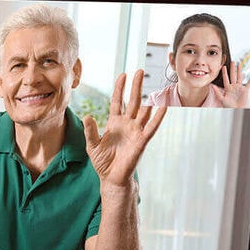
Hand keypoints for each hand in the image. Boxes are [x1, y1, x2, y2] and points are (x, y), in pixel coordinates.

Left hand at [82, 70, 165, 186]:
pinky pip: (150, 128)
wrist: (112, 178)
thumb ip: (90, 131)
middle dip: (135, 86)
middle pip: (132, 101)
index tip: (123, 74)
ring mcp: (135, 132)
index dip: (120, 88)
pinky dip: (157, 118)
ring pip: (143, 112)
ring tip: (151, 87)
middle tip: (139, 71)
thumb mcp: (92, 145)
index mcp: (114, 123)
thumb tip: (87, 116)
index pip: (117, 101)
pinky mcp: (141, 141)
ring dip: (147, 100)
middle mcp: (127, 124)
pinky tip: (161, 108)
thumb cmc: (103, 162)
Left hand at [210, 60, 249, 107]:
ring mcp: (239, 88)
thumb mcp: (222, 99)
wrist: (236, 110)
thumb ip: (218, 92)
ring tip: (239, 65)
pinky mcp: (245, 90)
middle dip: (233, 69)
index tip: (223, 66)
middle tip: (232, 62)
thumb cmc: (228, 106)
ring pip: (240, 77)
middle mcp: (233, 86)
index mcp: (227, 88)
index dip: (225, 72)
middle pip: (233, 75)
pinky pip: (248, 84)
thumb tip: (212, 86)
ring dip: (240, 71)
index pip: (226, 78)